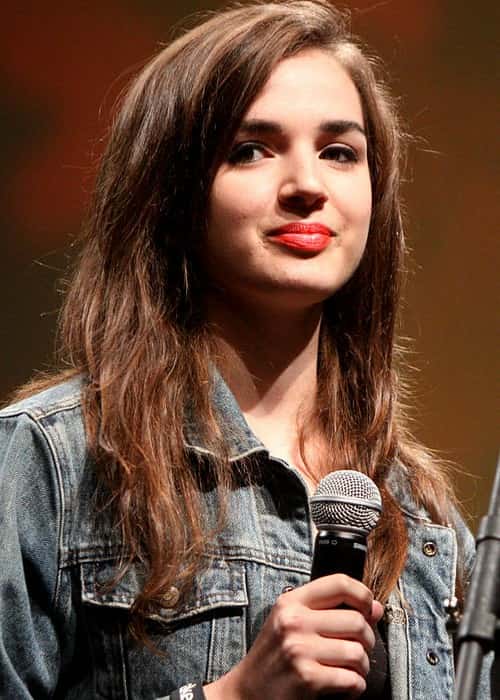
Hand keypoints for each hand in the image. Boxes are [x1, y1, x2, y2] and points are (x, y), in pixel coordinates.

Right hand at [203, 573, 383, 699]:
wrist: (247, 692)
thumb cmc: (275, 655)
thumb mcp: (293, 623)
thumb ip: (330, 611)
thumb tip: (375, 608)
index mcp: (291, 602)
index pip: (339, 583)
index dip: (362, 595)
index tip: (367, 610)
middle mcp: (294, 622)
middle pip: (356, 621)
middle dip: (367, 640)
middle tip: (358, 650)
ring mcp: (300, 650)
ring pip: (358, 653)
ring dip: (361, 667)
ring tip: (350, 670)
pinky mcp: (307, 679)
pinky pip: (352, 680)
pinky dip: (355, 687)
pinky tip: (344, 687)